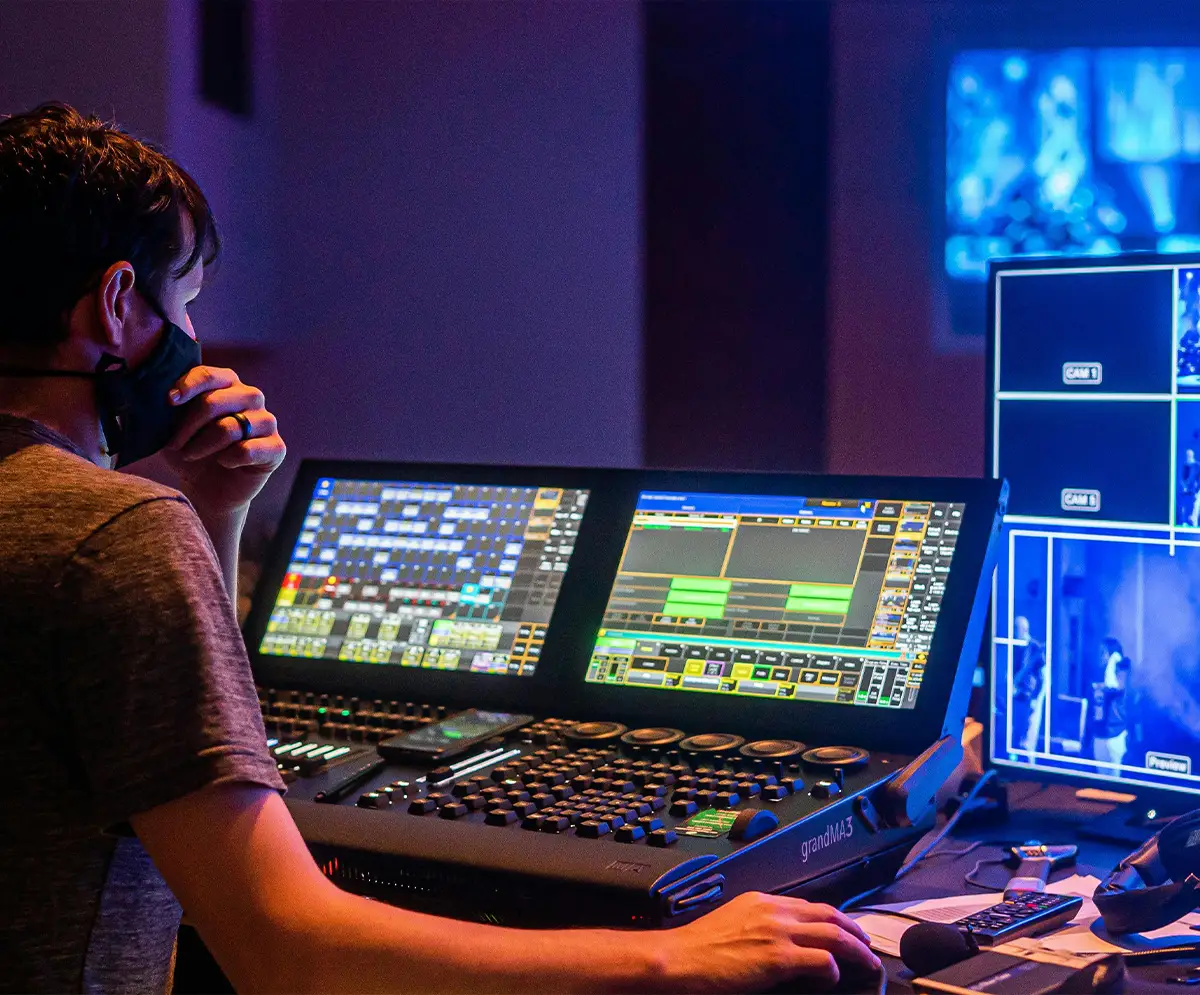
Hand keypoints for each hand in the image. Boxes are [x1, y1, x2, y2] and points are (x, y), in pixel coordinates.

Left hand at [163, 366, 285, 515]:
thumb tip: (159, 396)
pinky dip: (228, 460)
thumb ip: (170, 409)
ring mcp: (266, 422)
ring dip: (202, 445)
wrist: (209, 490)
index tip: (169, 401)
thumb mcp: (172, 428)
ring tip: (191, 455)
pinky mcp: (276, 448)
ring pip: (229, 427)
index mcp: (227, 384)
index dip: (187, 386)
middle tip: (174, 444)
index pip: (208, 375)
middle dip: (188, 426)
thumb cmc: (190, 452)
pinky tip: (224, 464)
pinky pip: (248, 450)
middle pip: (215, 401)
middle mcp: (251, 397)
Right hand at [657, 892, 880, 992]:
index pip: (809, 905)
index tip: (845, 930)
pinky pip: (822, 960)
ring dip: (856, 950)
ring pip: (834, 934)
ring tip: (868, 963)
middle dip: (854, 930)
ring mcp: (777, 932)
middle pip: (829, 914)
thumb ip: (756, 925)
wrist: (678, 960)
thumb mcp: (731, 923)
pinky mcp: (777, 958)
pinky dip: (833, 970)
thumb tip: (775, 940)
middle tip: (867, 945)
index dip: (833, 918)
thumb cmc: (697, 949)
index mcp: (762, 901)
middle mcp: (773, 910)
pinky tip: (833, 980)